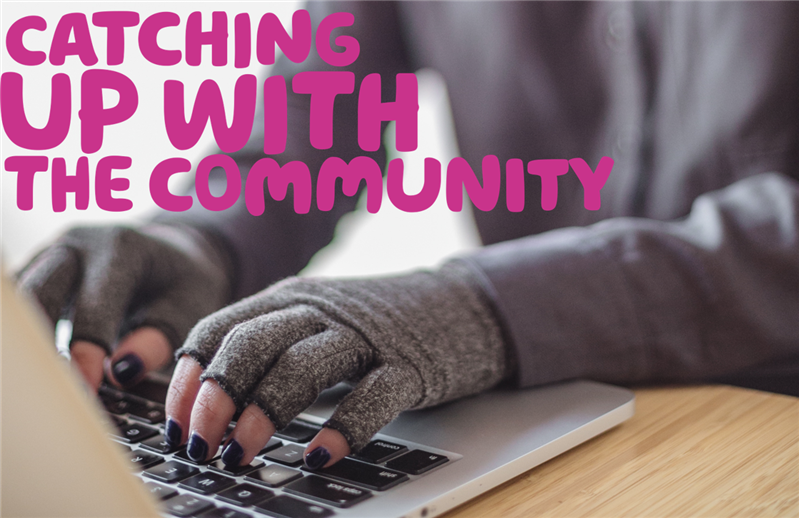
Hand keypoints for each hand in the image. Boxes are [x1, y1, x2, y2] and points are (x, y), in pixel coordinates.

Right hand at [16, 224, 231, 390]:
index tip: (85, 391)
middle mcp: (78, 244)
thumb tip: (121, 373)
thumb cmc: (182, 284)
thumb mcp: (187, 309)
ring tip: (40, 384)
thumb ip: (157, 340)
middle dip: (41, 346)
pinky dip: (24, 338)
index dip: (86, 353)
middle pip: (37, 296)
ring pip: (20, 301)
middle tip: (51, 392)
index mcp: (121, 249)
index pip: (94, 307)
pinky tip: (35, 368)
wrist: (173, 253)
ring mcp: (51, 254)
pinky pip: (19, 306)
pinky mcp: (36, 270)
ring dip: (27, 343)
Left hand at [165, 261, 509, 468]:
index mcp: (292, 298)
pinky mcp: (409, 366)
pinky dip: (342, 428)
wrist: (462, 306)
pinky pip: (372, 396)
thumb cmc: (377, 326)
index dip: (190, 377)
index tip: (175, 423)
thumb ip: (270, 348)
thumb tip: (206, 405)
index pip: (221, 327)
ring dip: (263, 414)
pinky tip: (319, 457)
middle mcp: (322, 310)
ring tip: (241, 455)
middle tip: (199, 444)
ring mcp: (366, 337)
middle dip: (216, 396)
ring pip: (301, 366)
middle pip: (252, 342)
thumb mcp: (316, 322)